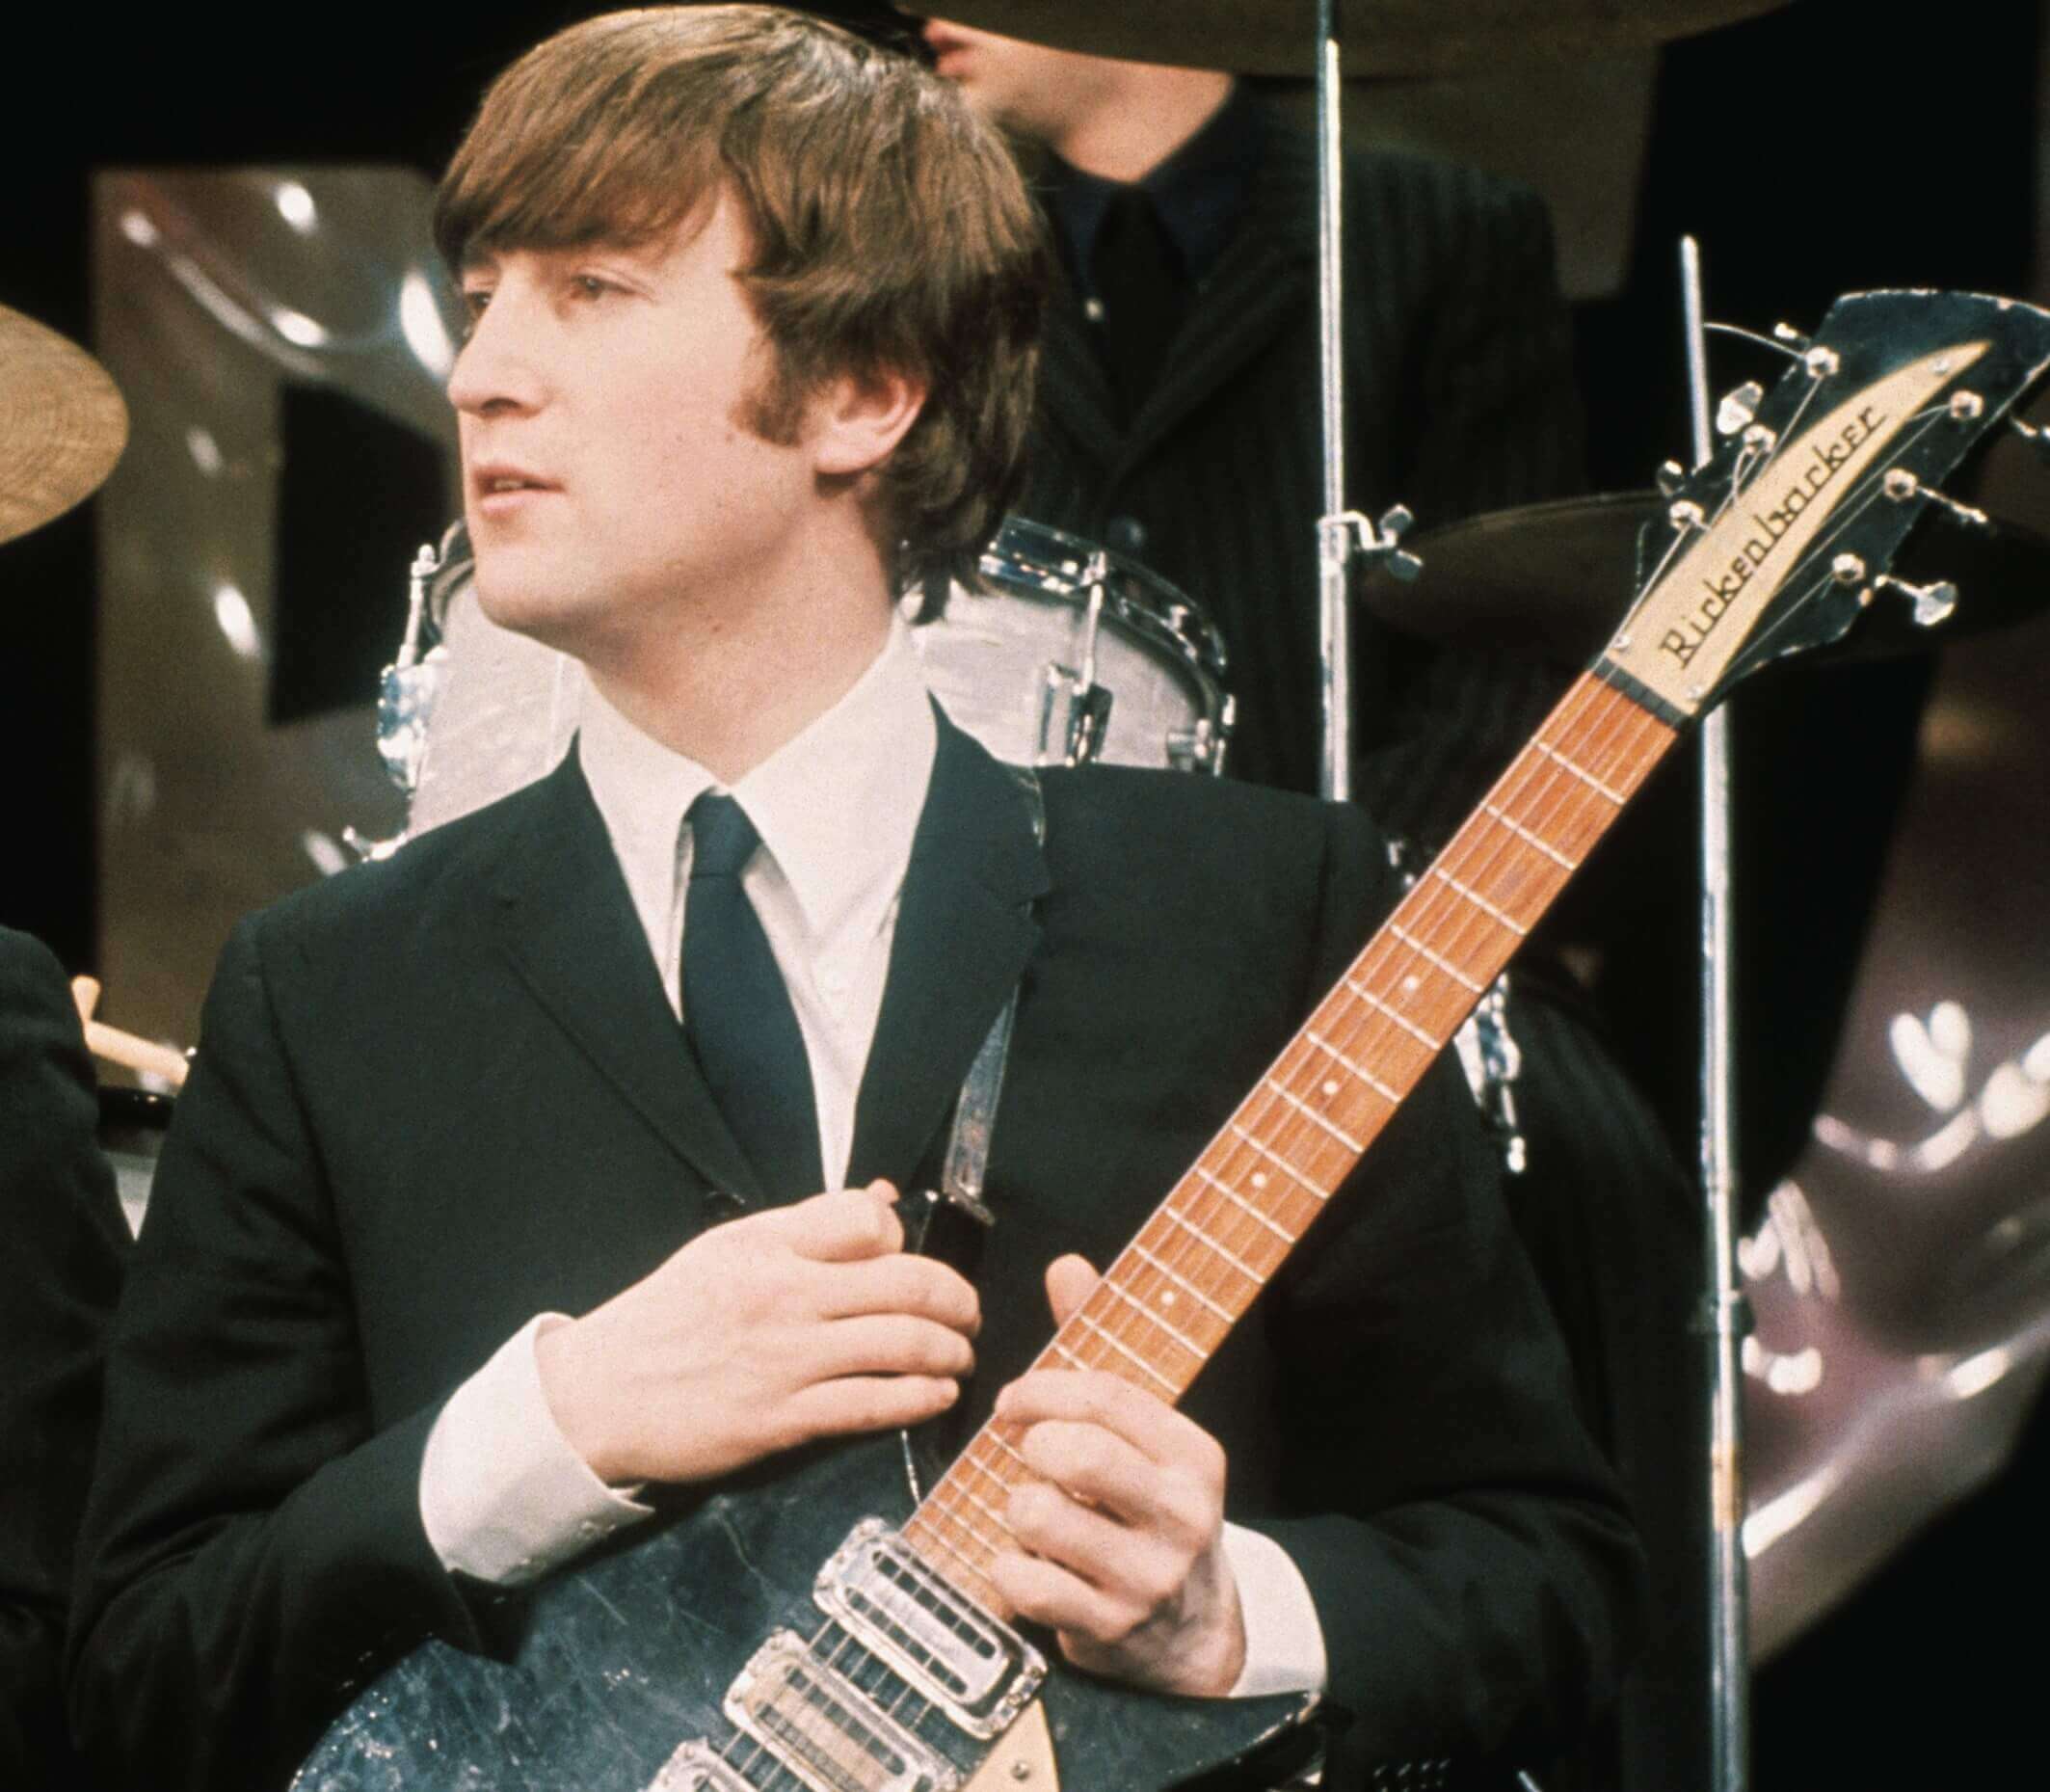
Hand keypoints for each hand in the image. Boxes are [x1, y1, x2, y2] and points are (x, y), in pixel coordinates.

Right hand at [535, 1182, 977, 1485]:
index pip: (869, 1221)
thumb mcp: (728, 1249)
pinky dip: (922, 1397)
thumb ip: (808, 1226)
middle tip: (969, 1313)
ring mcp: (786, 1359)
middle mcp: (784, 1295)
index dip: (904, 1240)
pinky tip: (938, 1394)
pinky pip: (875, 1405)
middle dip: (958, 1299)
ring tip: (961, 1354)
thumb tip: (886, 1200)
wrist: (599, 1396)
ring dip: (951, 1350)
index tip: (912, 1261)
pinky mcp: (783, 1420)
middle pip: (906, 1284)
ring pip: (903, 1345)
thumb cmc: (667, 1319)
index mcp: (768, 1245)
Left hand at [989, 1255, 1246, 1696]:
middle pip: (1077, 1453)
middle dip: (1030, 1445)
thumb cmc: (1147, 1510)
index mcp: (1193, 1455)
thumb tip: (1066, 1264)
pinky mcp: (1109, 1627)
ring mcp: (1147, 1576)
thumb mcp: (1142, 1435)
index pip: (1107, 1396)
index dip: (1043, 1387)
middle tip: (1024, 1453)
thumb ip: (1098, 1350)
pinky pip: (1023, 1581)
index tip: (1013, 1399)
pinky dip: (1008, 1568)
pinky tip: (1028, 1564)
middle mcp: (1180, 1514)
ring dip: (1016, 1508)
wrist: (1192, 1631)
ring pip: (1040, 1515)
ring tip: (1031, 1513)